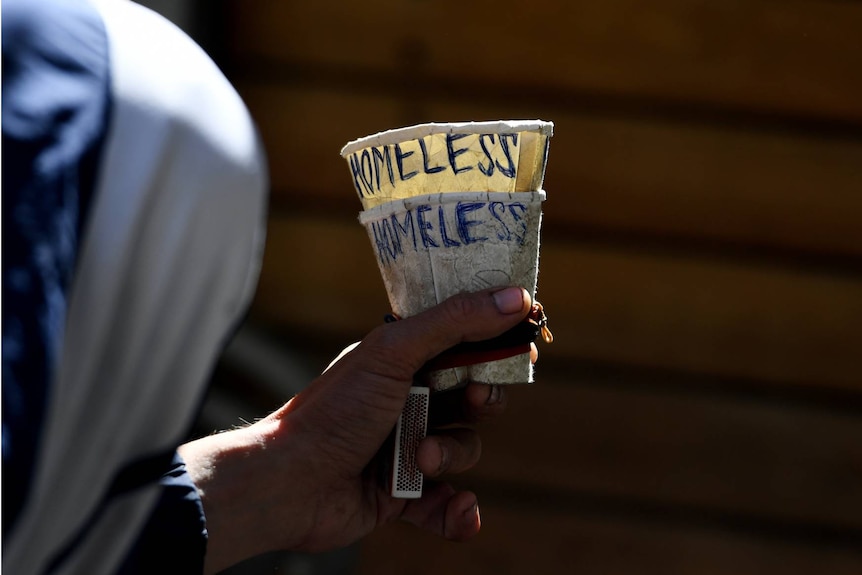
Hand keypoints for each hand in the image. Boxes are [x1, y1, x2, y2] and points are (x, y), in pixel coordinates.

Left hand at [179, 287, 531, 573]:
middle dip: (483, 400)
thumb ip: (456, 323)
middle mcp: (409, 398)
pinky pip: (448, 504)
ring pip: (466, 447)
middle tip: (474, 398)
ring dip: (451, 454)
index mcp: (404, 358)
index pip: (465, 341)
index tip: (527, 342)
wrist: (288, 482)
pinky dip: (458, 513)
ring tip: (420, 458)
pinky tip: (463, 515)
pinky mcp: (405, 494)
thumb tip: (517, 296)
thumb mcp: (395, 353)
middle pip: (476, 395)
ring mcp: (408, 446)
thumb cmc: (335, 410)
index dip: (498, 343)